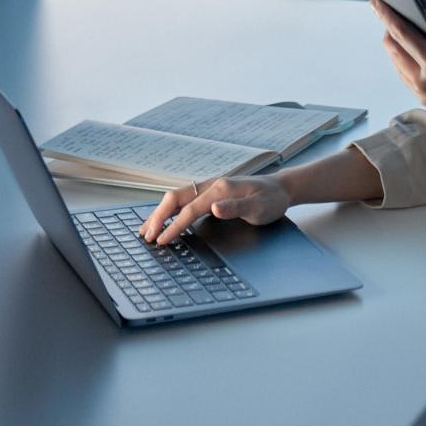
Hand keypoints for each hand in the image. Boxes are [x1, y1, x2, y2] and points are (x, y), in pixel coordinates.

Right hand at [139, 170, 292, 246]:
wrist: (280, 189)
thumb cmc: (271, 200)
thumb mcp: (260, 207)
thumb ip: (236, 208)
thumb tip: (214, 208)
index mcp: (220, 189)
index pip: (190, 209)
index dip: (174, 225)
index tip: (162, 240)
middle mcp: (210, 185)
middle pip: (175, 198)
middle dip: (158, 217)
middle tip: (147, 236)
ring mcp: (208, 187)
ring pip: (176, 197)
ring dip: (160, 212)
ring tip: (146, 229)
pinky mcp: (209, 192)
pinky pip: (184, 199)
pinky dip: (169, 209)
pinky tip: (163, 219)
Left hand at [372, 0, 425, 158]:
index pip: (401, 34)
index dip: (387, 16)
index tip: (375, 2)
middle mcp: (423, 82)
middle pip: (395, 52)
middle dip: (389, 33)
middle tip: (388, 18)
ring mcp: (425, 98)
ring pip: (400, 69)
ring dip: (397, 52)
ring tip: (398, 37)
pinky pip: (411, 84)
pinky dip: (407, 68)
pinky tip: (414, 61)